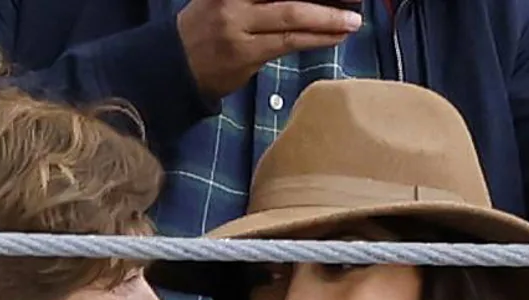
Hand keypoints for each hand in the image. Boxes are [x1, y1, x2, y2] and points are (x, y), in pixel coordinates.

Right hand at [177, 0, 363, 101]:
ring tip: (352, 21)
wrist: (174, 64)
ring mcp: (237, 23)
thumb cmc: (207, 27)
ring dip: (328, 18)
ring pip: (293, 14)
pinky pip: (288, 41)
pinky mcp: (244, 52)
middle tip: (354, 0)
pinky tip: (334, 36)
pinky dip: (316, 38)